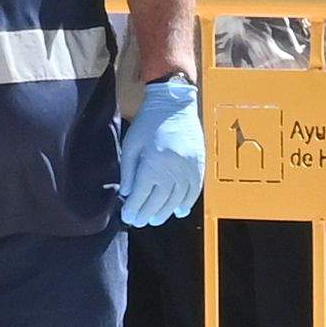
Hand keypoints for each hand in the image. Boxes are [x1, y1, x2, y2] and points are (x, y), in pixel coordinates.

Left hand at [119, 75, 204, 228]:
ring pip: (177, 199)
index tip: (127, 216)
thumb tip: (128, 194)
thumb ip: (128, 171)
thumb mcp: (131, 145)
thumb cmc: (148, 123)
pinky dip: (187, 203)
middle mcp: (173, 169)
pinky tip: (178, 211)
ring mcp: (188, 168)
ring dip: (165, 212)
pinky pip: (194, 190)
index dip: (134, 208)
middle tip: (138, 222)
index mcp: (153, 163)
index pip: (142, 194)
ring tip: (155, 220)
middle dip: (147, 213)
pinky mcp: (199, 165)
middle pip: (159, 200)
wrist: (174, 104)